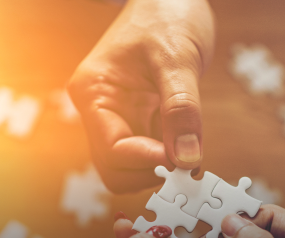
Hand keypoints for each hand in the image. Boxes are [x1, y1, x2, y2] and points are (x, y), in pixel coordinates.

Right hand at [68, 0, 214, 192]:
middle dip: (149, 173)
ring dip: (160, 170)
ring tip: (190, 155)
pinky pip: (148, 155)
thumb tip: (187, 159)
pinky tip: (188, 149)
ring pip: (130, 168)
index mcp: (95, 93)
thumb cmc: (167, 15)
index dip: (146, 161)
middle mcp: (101, 112)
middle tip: (184, 165)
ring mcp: (119, 119)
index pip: (111, 150)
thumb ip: (182, 110)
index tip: (181, 161)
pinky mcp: (138, 121)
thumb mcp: (178, 59)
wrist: (169, 0)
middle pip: (114, 168)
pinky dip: (167, 160)